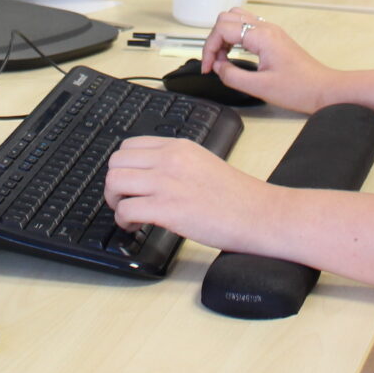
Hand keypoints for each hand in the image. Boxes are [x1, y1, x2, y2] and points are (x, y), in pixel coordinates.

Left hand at [103, 136, 272, 251]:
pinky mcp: (167, 209)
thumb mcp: (203, 163)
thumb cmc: (237, 196)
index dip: (124, 167)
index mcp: (178, 147)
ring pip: (114, 182)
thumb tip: (149, 175)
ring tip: (130, 215)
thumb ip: (176, 163)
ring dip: (115, 202)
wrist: (259, 214)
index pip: (129, 146)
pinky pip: (125, 210)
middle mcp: (169, 160)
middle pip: (116, 162)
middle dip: (114, 184)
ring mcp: (167, 183)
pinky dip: (123, 221)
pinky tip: (137, 226)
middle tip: (125, 200)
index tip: (130, 183)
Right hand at [200, 9, 340, 113]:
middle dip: (214, 39)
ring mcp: (271, 30)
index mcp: (261, 36)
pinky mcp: (274, 37)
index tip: (207, 68)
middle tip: (214, 63)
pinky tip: (235, 54)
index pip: (222, 29)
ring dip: (224, 35)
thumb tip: (217, 67)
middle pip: (227, 18)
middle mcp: (266, 27)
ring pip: (237, 18)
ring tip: (222, 58)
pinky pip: (247, 27)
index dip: (208, 48)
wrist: (324, 89)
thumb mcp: (260, 87)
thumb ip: (232, 76)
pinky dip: (235, 37)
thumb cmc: (299, 89)